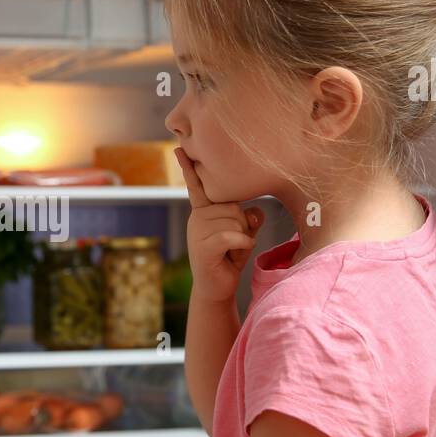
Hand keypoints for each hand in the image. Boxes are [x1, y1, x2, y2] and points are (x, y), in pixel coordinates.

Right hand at [175, 147, 264, 303]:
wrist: (216, 288)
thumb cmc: (229, 258)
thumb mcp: (242, 233)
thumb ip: (249, 218)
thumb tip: (256, 211)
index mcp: (203, 211)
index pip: (197, 186)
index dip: (188, 167)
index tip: (179, 148)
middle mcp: (197, 217)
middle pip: (234, 206)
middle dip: (242, 226)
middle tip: (233, 244)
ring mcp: (197, 232)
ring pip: (235, 221)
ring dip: (242, 239)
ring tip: (231, 251)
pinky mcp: (203, 246)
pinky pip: (232, 235)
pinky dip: (241, 244)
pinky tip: (236, 253)